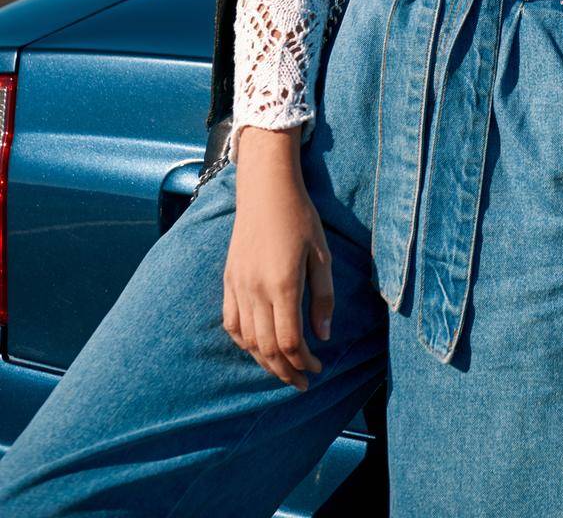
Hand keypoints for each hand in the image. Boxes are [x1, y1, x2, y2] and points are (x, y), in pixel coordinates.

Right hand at [223, 125, 333, 390]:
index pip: (289, 341)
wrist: (265, 191)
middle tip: (303, 382)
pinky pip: (231, 323)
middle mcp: (256, 291)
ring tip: (283, 370)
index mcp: (282, 284)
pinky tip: (257, 347)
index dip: (303, 362)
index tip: (318, 368)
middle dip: (285, 372)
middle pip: (267, 348)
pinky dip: (244, 343)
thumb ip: (323, 297)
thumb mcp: (321, 254)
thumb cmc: (300, 218)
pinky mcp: (228, 281)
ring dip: (265, 362)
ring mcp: (238, 287)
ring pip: (247, 340)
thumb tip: (323, 335)